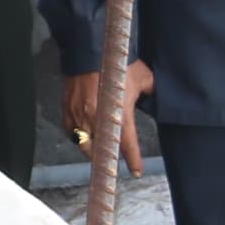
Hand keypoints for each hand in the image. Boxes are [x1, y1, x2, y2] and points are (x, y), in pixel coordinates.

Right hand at [64, 60, 155, 179]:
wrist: (87, 53)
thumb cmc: (115, 64)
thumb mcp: (142, 76)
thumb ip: (151, 89)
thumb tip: (157, 93)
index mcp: (119, 115)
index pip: (128, 144)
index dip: (133, 159)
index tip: (136, 171)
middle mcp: (99, 121)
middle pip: (102, 150)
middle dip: (108, 157)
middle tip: (112, 160)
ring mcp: (81, 117)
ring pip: (84, 145)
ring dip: (92, 150)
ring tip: (98, 150)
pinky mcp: (67, 111)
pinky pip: (71, 132)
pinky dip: (77, 136)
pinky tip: (83, 135)